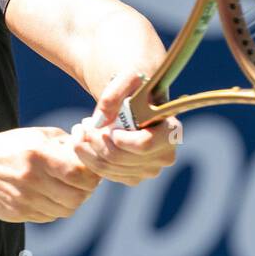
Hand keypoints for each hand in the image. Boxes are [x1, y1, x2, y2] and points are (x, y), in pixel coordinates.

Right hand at [0, 127, 102, 222]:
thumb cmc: (11, 147)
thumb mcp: (37, 136)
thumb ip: (66, 142)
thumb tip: (92, 150)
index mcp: (38, 155)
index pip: (79, 173)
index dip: (92, 174)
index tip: (91, 170)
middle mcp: (31, 179)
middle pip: (77, 196)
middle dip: (85, 191)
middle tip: (82, 183)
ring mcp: (24, 199)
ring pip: (66, 210)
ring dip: (71, 201)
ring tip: (65, 189)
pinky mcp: (19, 213)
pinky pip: (50, 217)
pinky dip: (55, 208)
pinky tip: (48, 196)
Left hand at [70, 71, 178, 185]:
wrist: (133, 97)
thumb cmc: (134, 85)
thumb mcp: (126, 78)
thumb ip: (113, 94)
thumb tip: (100, 121)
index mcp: (171, 131)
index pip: (143, 145)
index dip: (120, 139)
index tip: (106, 127)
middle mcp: (165, 155)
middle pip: (121, 158)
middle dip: (97, 142)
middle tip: (84, 124)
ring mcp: (150, 170)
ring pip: (110, 168)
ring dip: (89, 149)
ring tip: (82, 129)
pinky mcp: (134, 177)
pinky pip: (106, 174)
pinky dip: (90, 158)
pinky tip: (85, 141)